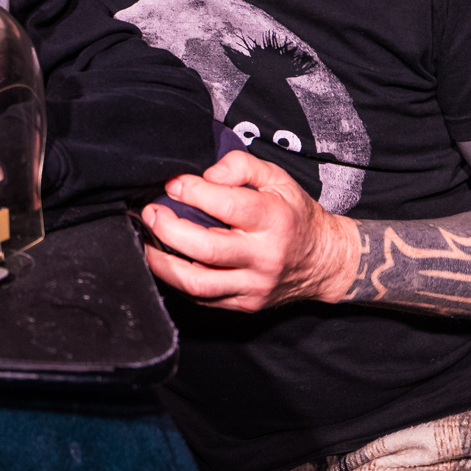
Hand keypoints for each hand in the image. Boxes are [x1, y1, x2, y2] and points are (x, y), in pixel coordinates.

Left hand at [138, 148, 359, 311]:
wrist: (324, 262)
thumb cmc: (294, 215)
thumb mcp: (278, 178)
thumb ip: (241, 166)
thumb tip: (206, 175)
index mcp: (275, 220)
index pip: (228, 206)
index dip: (193, 192)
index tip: (173, 184)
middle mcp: (265, 257)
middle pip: (206, 249)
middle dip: (168, 230)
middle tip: (150, 213)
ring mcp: (254, 286)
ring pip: (198, 283)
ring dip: (163, 263)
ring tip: (146, 242)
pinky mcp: (246, 304)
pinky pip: (203, 298)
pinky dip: (177, 281)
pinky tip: (167, 262)